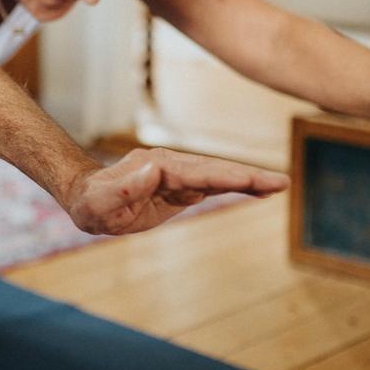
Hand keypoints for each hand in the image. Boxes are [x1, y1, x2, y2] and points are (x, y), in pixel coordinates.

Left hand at [62, 148, 288, 235]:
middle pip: (216, 170)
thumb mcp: (101, 201)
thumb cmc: (91, 202)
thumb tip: (154, 169)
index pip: (198, 172)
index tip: (251, 179)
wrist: (86, 199)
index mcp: (157, 167)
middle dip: (248, 176)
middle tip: (282, 181)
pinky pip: (212, 186)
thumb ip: (126, 187)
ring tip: (280, 185)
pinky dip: (235, 187)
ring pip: (218, 177)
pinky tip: (255, 191)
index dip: (226, 176)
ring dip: (248, 180)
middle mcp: (171, 166)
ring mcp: (178, 175)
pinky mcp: (180, 188)